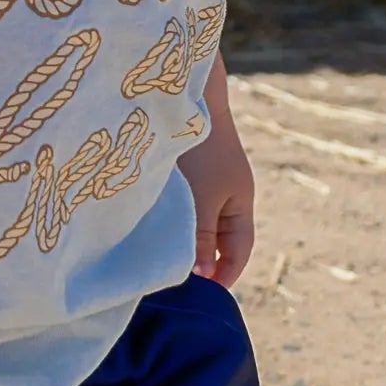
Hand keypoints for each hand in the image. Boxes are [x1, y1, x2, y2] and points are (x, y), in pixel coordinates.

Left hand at [178, 61, 254, 286]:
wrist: (183, 90)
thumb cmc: (196, 147)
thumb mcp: (200, 199)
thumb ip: (201, 237)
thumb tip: (202, 273)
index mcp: (240, 200)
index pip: (238, 250)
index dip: (224, 274)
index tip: (202, 295)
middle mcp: (226, 189)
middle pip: (217, 237)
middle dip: (201, 261)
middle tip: (174, 284)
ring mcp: (205, 175)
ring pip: (196, 218)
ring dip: (181, 238)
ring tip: (156, 258)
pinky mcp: (184, 162)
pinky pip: (181, 200)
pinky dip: (170, 216)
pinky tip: (146, 224)